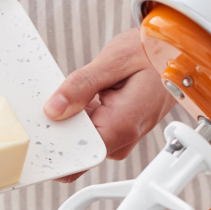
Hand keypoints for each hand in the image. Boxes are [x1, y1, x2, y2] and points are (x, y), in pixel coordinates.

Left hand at [44, 28, 175, 182]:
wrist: (175, 54)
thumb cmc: (153, 55)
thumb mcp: (113, 61)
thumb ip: (81, 86)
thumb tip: (54, 108)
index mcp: (123, 124)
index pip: (81, 155)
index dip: (55, 151)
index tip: (35, 143)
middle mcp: (123, 137)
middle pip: (77, 149)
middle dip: (56, 132)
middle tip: (40, 112)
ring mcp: (119, 137)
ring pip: (81, 141)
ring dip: (65, 124)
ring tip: (59, 101)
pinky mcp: (115, 131)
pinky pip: (88, 132)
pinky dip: (75, 119)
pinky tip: (72, 103)